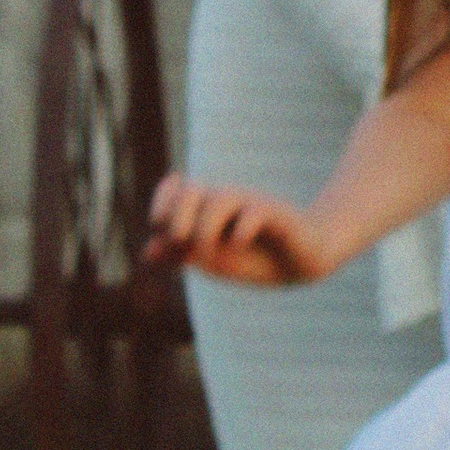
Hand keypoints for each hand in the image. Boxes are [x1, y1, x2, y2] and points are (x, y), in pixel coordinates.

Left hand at [145, 172, 335, 285]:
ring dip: (205, 229)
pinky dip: (240, 231)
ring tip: (208, 254)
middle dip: (178, 215)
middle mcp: (227, 201)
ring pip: (220, 199)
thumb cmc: (255, 258)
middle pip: (192, 190)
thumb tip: (146, 252)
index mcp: (207, 209)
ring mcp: (252, 205)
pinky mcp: (276, 214)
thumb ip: (180, 254)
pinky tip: (240, 244)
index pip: (176, 188)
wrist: (302, 261)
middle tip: (181, 240)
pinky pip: (253, 213)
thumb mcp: (212, 260)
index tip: (161, 226)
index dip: (162, 203)